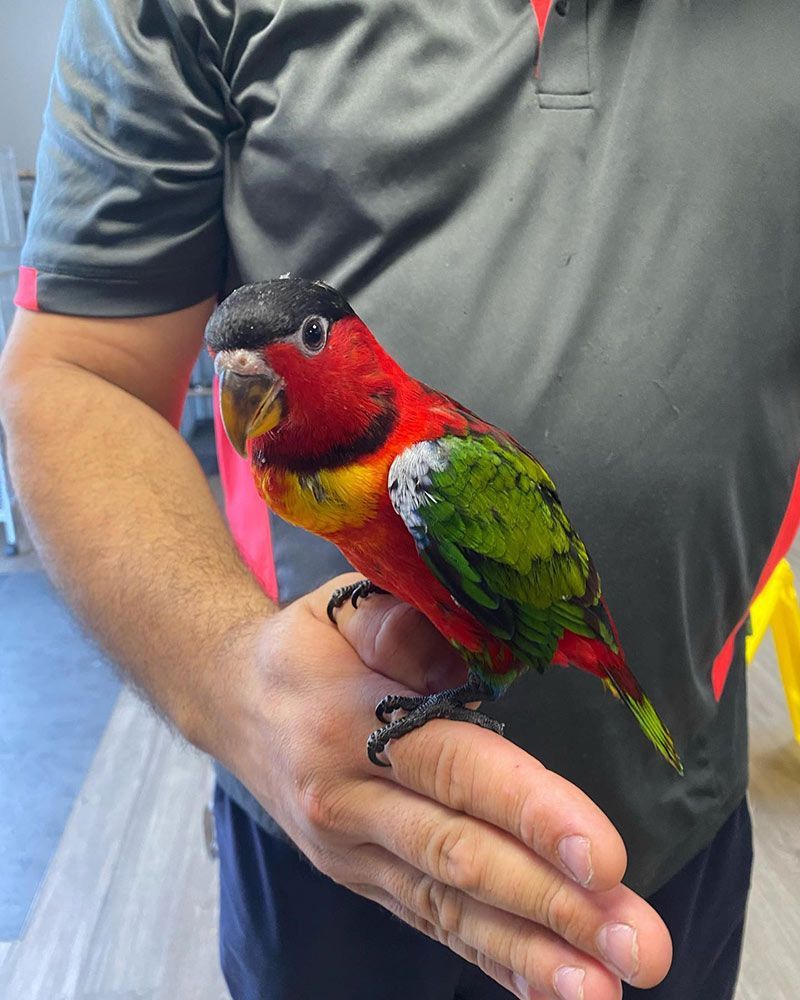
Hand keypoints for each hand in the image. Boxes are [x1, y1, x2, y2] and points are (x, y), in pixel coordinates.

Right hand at [211, 573, 671, 999]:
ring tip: (606, 985)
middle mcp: (350, 804)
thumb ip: (404, 623)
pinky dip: (493, 961)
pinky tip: (555, 988)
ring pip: (450, 908)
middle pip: (462, 858)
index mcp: (351, 726)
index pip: (453, 770)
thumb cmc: (305, 648)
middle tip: (640, 942)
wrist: (230, 701)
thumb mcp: (344, 609)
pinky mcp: (364, 879)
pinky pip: (433, 923)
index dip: (529, 812)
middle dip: (554, 904)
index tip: (603, 855)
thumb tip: (472, 654)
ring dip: (533, 951)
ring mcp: (354, 854)